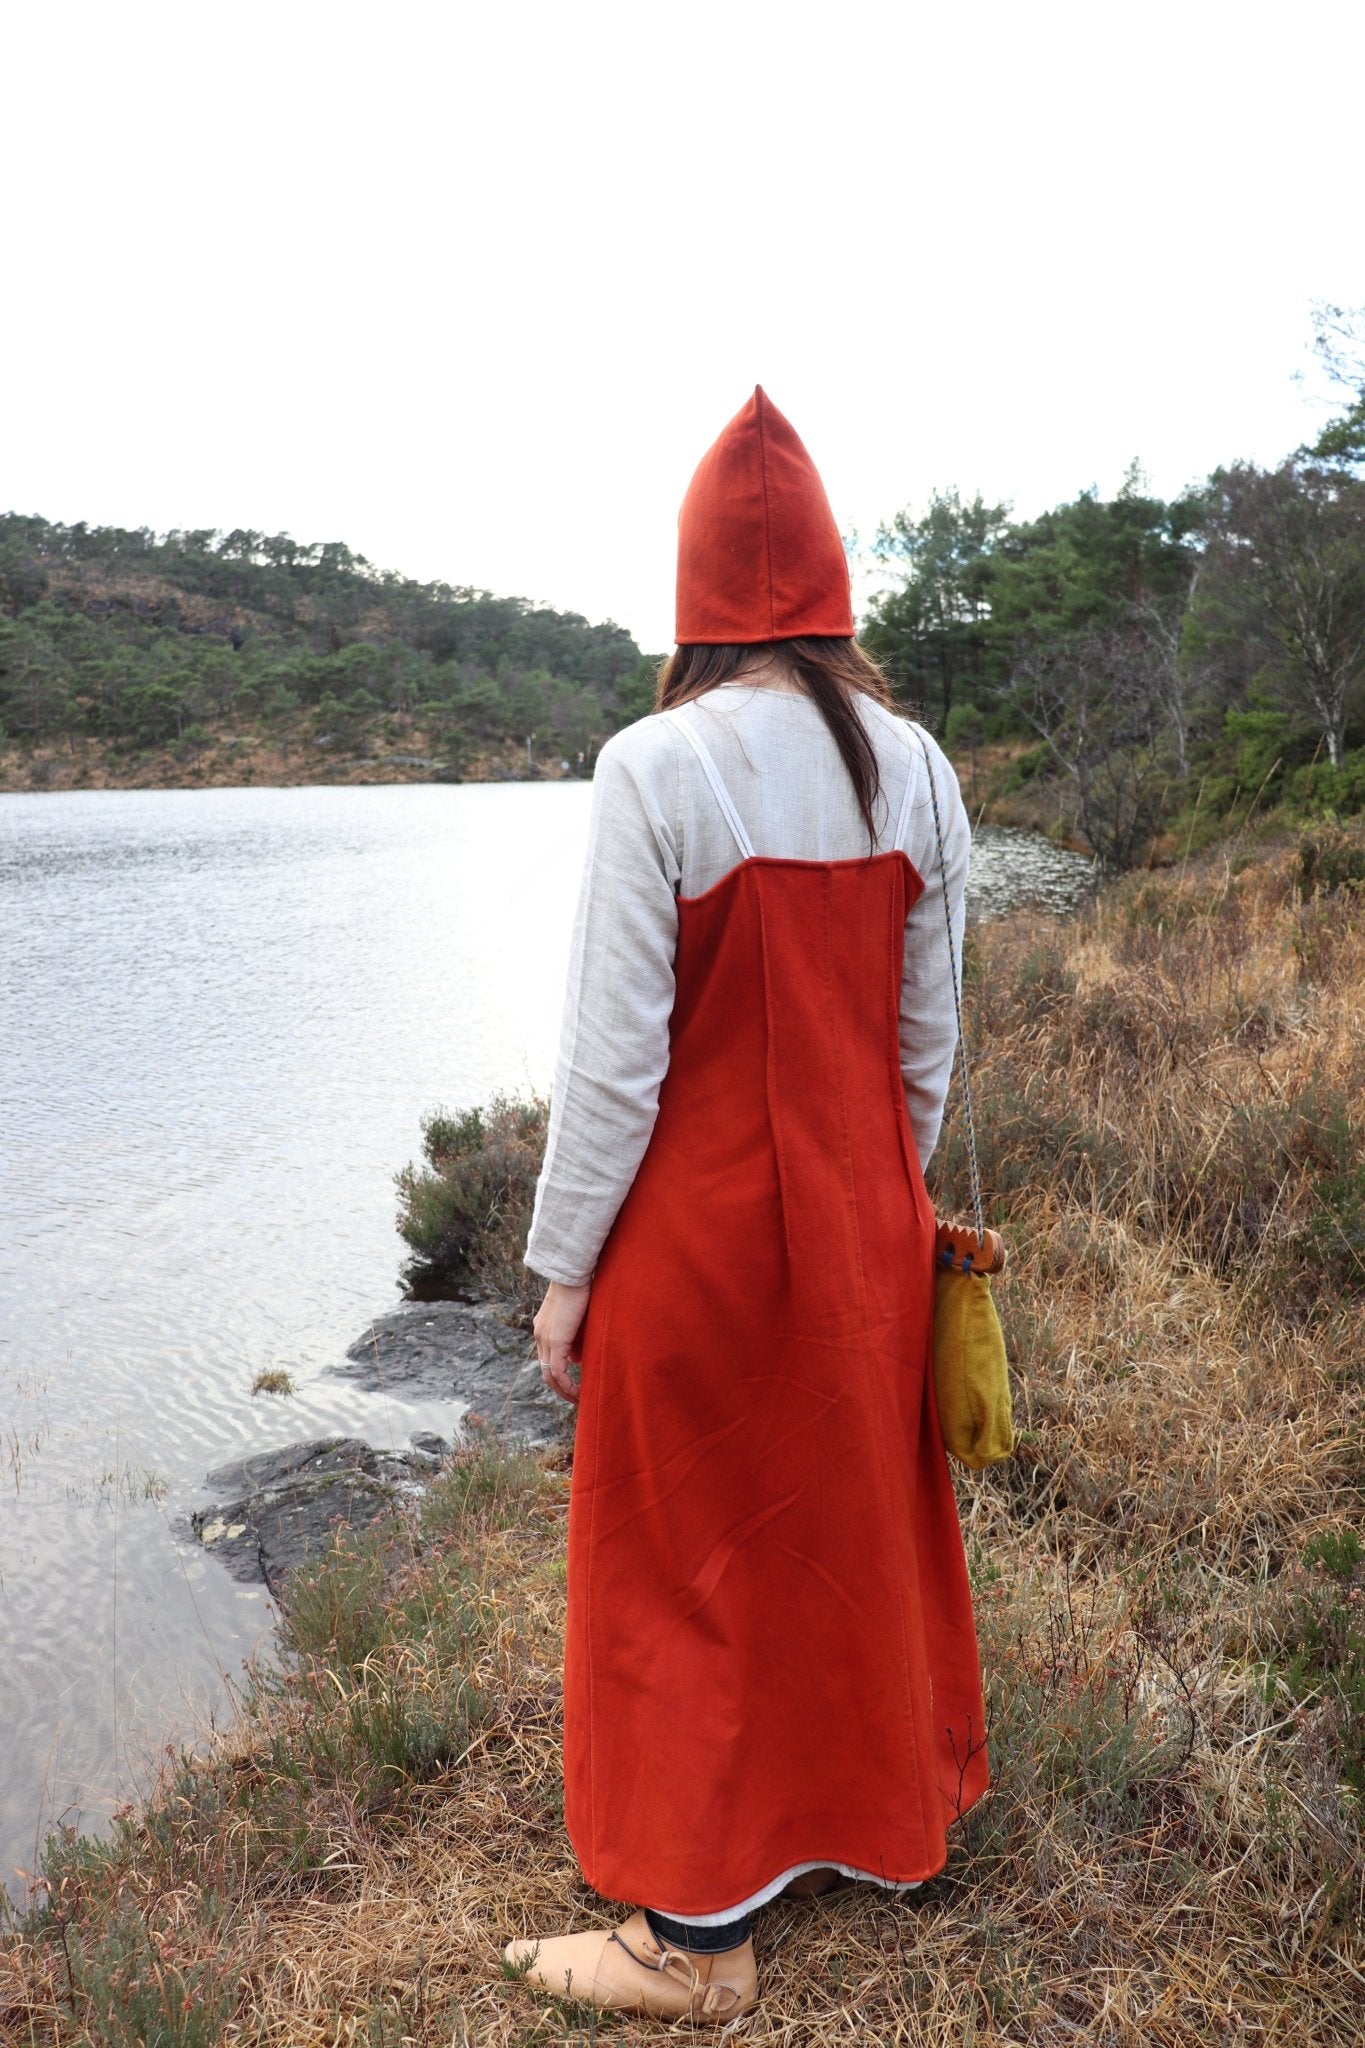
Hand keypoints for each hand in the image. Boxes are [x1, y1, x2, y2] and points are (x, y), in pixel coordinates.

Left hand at [534, 1281, 590, 1403]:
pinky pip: (558, 1371)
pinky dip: (567, 1384)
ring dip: (564, 1391)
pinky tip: (578, 1392)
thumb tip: (577, 1359)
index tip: (573, 1383)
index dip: (559, 1373)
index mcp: (543, 1329)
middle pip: (546, 1370)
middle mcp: (540, 1336)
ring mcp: (545, 1339)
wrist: (572, 1275)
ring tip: (578, 1400)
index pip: (548, 1358)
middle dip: (560, 1388)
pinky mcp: (555, 1341)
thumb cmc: (580, 1288)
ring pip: (550, 1375)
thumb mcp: (578, 1317)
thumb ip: (576, 1337)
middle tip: (575, 1398)